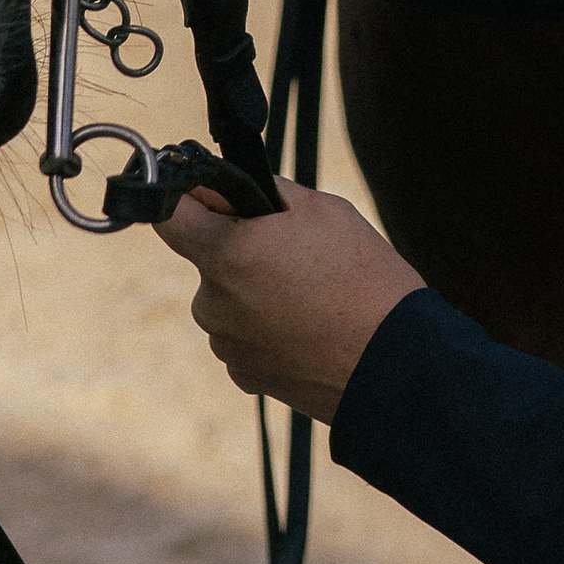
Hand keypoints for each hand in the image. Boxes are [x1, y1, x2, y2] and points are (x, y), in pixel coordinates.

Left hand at [155, 174, 422, 421]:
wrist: (394, 363)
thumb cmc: (362, 277)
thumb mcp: (320, 209)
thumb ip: (260, 191)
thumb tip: (223, 187)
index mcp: (225, 254)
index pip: (168, 213)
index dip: (189, 198)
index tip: (214, 198)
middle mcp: (212, 302)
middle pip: (208, 260)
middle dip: (241, 250)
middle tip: (295, 253)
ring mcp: (226, 345)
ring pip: (228, 300)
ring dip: (254, 292)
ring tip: (311, 297)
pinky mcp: (244, 376)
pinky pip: (243, 337)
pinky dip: (266, 329)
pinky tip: (309, 329)